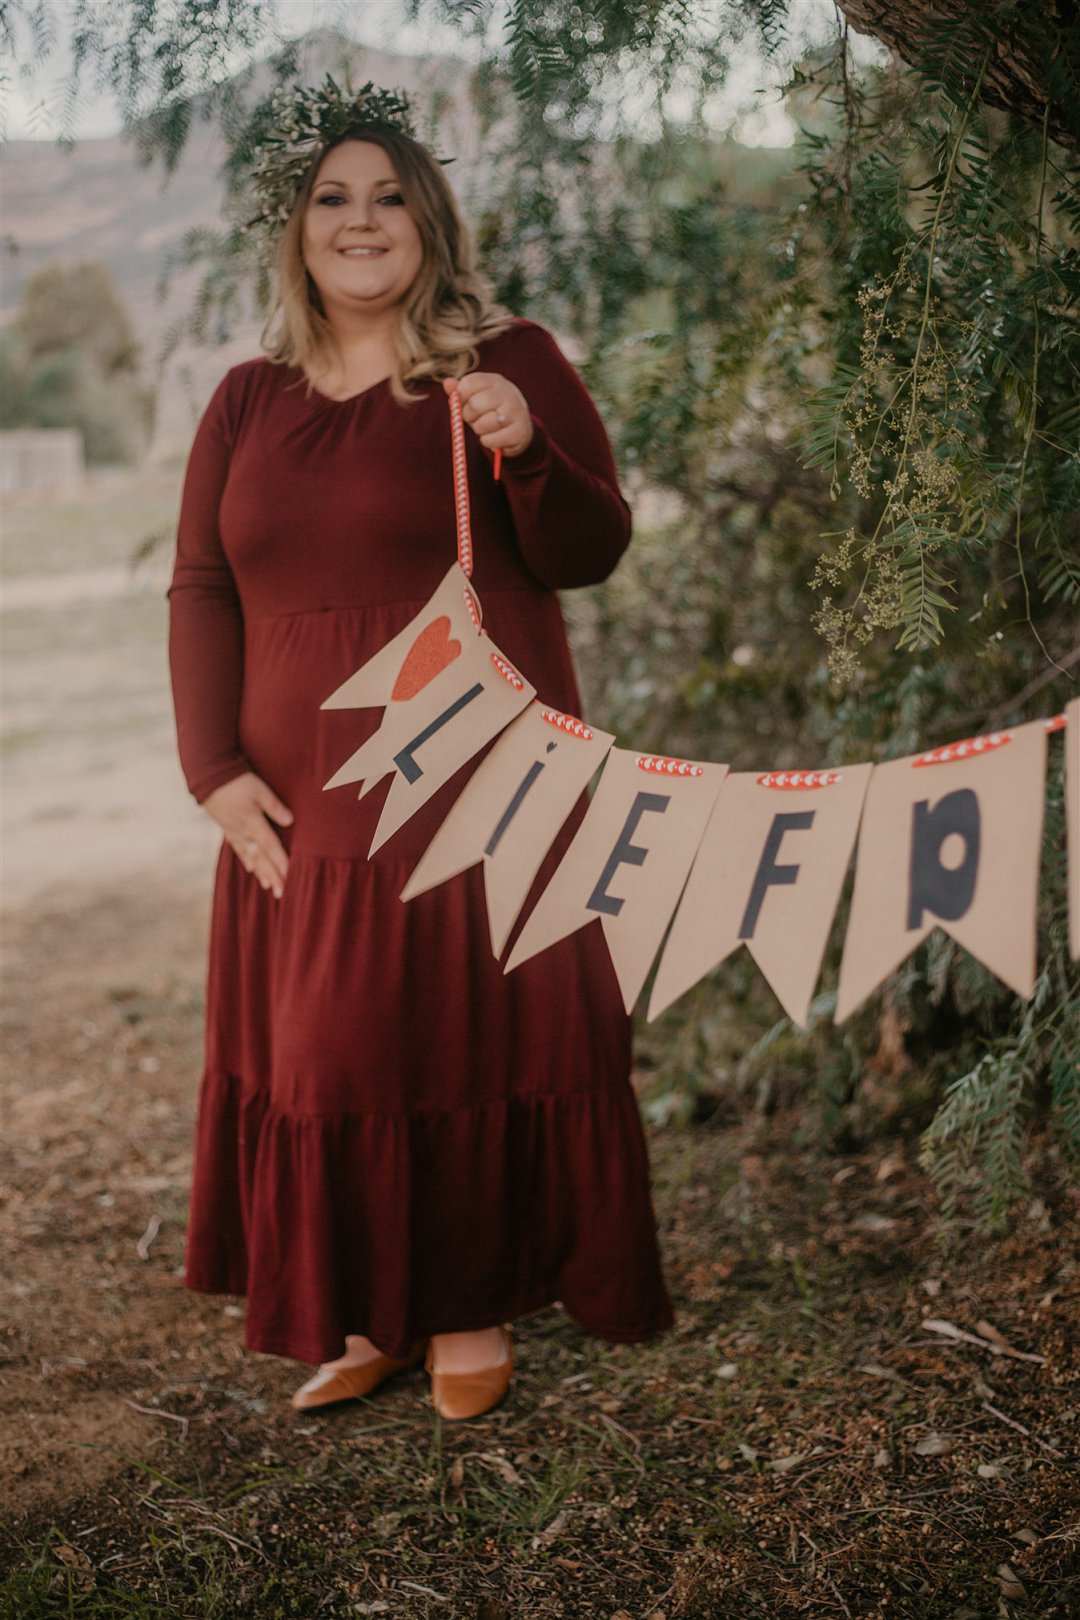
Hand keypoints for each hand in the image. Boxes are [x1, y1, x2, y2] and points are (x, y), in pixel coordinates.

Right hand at [202, 772, 292, 899]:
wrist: (208, 776)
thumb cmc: (236, 781)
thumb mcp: (260, 790)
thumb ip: (275, 807)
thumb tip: (290, 821)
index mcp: (254, 824)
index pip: (272, 849)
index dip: (282, 864)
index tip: (291, 879)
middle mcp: (243, 833)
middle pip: (261, 858)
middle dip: (272, 876)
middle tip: (281, 894)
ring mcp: (233, 832)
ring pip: (249, 857)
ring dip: (260, 872)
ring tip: (268, 887)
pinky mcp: (226, 828)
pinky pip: (237, 849)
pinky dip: (245, 860)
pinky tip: (249, 868)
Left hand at [444, 372, 533, 458]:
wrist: (520, 425)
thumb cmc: (492, 408)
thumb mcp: (478, 395)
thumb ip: (461, 390)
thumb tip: (446, 383)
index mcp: (495, 381)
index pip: (469, 384)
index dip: (460, 396)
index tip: (464, 403)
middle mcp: (507, 393)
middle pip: (475, 404)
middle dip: (468, 415)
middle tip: (474, 418)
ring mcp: (516, 412)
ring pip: (483, 424)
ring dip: (478, 429)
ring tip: (485, 427)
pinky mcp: (519, 432)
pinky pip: (490, 440)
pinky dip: (487, 442)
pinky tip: (493, 437)